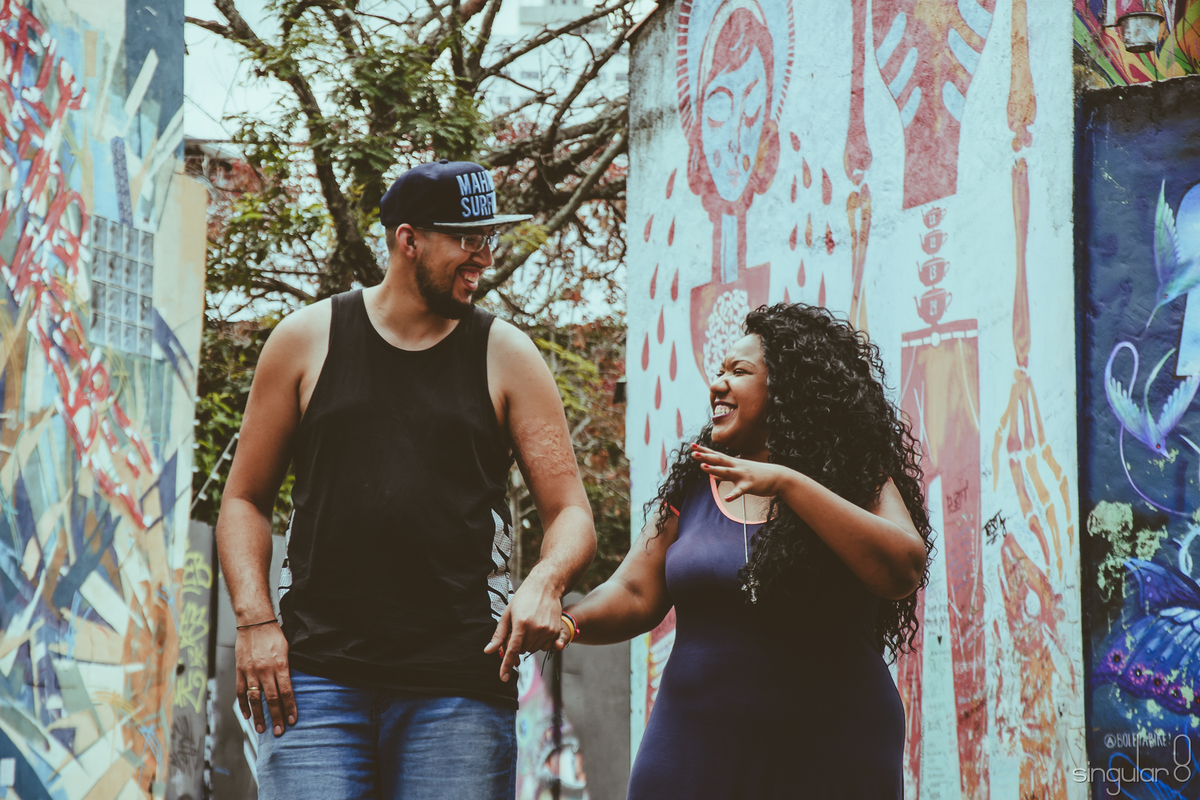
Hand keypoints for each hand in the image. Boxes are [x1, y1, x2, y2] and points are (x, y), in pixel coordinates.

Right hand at [235, 622, 295, 736]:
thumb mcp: (287, 650)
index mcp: (280, 665)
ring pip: (255, 699)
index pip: (286, 692)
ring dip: (259, 716)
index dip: (290, 708)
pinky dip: (244, 705)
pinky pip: (241, 692)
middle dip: (277, 717)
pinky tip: (248, 715)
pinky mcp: (240, 671)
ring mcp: (251, 671)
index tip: (293, 720)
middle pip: (272, 699)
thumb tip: (292, 687)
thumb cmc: (274, 634)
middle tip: (280, 732)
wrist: (254, 622)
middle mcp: (265, 670)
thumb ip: (288, 669)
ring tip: (262, 729)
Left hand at [483, 577, 563, 681]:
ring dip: (527, 643)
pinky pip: (544, 646)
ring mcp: (547, 630)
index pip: (512, 650)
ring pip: (532, 649)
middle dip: (516, 645)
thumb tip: (489, 651)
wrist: (546, 587)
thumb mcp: (508, 614)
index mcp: (521, 624)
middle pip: (521, 650)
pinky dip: (538, 642)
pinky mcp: (555, 631)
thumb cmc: (523, 598)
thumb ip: (499, 635)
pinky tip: (537, 628)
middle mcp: (536, 628)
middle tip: (516, 630)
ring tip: (528, 626)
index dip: (506, 665)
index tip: (503, 677)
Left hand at [691, 444, 791, 500]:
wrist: (778, 478)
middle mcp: (737, 466)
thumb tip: (712, 475)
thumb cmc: (758, 475)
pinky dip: (734, 495)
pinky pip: (740, 491)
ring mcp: (743, 475)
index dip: (704, 451)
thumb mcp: (739, 473)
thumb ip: (725, 474)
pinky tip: (727, 499)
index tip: (692, 446)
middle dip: (706, 456)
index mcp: (734, 463)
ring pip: (727, 472)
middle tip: (692, 453)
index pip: (716, 455)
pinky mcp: (750, 485)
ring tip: (703, 468)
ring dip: (715, 470)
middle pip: (719, 460)